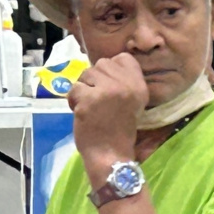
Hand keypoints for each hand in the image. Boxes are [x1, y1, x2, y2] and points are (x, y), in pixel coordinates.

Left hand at [70, 53, 148, 181]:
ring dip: (84, 90)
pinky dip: (74, 101)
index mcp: (139, 85)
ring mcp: (107, 91)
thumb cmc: (119, 130)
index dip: (112, 70)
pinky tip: (82, 113)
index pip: (123, 58)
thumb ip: (123, 82)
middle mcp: (126, 85)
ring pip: (85, 74)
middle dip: (95, 80)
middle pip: (101, 64)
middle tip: (100, 101)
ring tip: (91, 107)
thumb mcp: (132, 102)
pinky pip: (74, 88)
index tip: (111, 87)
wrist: (111, 154)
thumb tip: (104, 66)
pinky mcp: (89, 99)